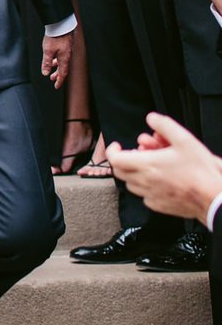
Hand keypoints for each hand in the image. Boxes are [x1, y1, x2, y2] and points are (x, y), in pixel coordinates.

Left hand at [41, 29, 73, 88]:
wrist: (61, 24)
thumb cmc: (55, 37)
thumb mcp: (48, 51)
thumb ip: (46, 62)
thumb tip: (45, 73)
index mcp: (64, 59)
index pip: (63, 73)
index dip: (60, 81)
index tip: (56, 86)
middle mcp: (67, 55)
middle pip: (63, 68)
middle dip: (57, 75)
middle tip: (52, 79)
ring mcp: (66, 50)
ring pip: (61, 62)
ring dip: (56, 67)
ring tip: (51, 69)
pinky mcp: (64, 45)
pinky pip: (61, 56)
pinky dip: (56, 60)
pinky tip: (52, 57)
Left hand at [106, 112, 221, 220]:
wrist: (213, 197)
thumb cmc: (200, 170)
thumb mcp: (184, 139)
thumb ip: (165, 125)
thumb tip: (151, 118)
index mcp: (147, 165)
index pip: (115, 159)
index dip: (113, 150)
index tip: (118, 146)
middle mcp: (144, 182)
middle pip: (120, 172)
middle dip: (123, 160)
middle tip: (135, 153)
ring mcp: (150, 195)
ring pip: (131, 184)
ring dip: (134, 172)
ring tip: (150, 164)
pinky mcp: (158, 205)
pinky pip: (144, 195)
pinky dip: (146, 186)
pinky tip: (160, 180)